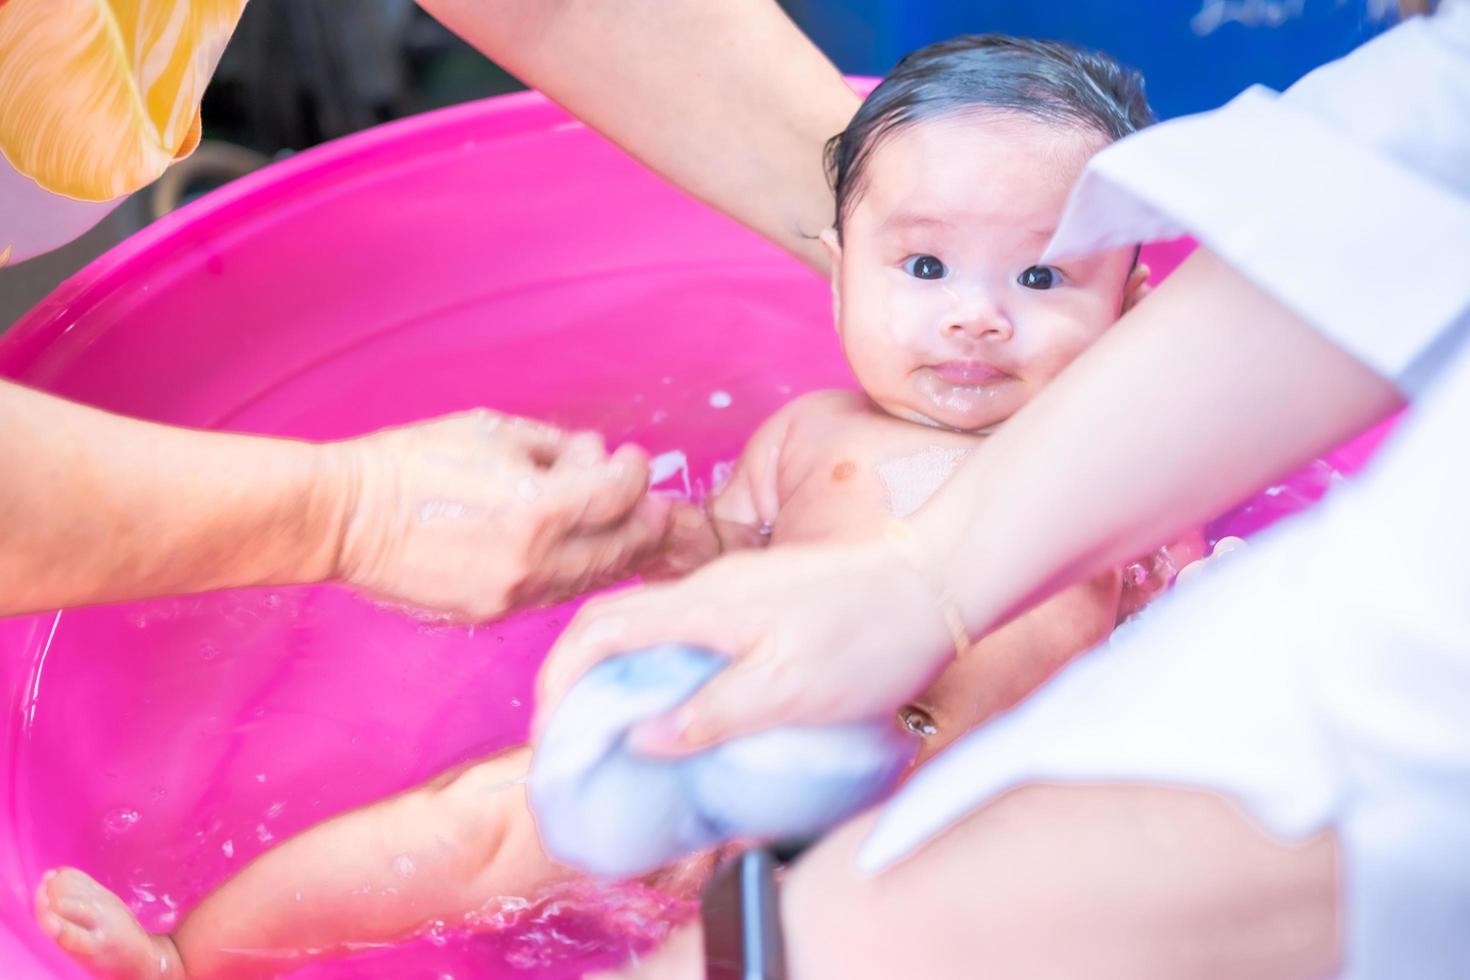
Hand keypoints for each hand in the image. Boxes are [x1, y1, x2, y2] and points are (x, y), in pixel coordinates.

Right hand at [325, 409, 671, 620]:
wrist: (345, 518)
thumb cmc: (412, 464)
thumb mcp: (491, 433)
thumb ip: (555, 448)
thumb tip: (594, 458)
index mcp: (537, 510)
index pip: (617, 496)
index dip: (634, 474)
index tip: (631, 459)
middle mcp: (533, 562)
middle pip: (618, 549)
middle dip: (645, 523)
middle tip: (657, 504)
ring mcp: (511, 595)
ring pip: (589, 579)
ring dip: (617, 554)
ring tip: (631, 532)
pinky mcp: (488, 614)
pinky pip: (551, 595)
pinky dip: (576, 573)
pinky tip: (584, 555)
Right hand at [533, 539, 955, 754]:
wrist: (944, 579)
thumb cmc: (872, 636)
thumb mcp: (792, 691)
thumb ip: (713, 713)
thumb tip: (640, 737)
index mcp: (705, 605)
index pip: (599, 629)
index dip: (560, 679)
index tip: (555, 732)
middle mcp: (710, 588)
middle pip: (615, 626)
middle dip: (582, 683)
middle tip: (584, 744)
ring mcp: (737, 591)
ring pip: (654, 630)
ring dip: (626, 679)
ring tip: (629, 738)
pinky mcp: (763, 602)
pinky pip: (692, 634)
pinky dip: (669, 671)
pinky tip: (691, 710)